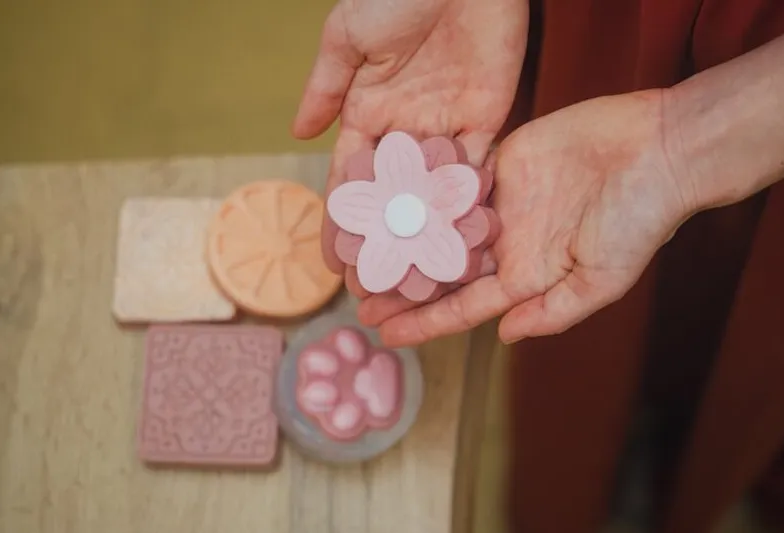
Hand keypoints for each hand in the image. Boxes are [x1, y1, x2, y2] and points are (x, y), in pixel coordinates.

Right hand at [292, 0, 528, 273]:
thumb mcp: (346, 36)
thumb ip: (326, 87)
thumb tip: (297, 132)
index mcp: (369, 111)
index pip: (351, 179)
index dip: (342, 221)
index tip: (333, 263)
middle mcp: (407, 128)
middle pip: (392, 198)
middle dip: (382, 242)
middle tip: (376, 290)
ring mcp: (447, 127)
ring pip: (431, 193)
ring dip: (424, 236)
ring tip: (416, 283)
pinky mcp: (486, 119)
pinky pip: (475, 170)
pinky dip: (466, 204)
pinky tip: (458, 244)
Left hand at [359, 90, 693, 345]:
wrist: (658, 149)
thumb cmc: (640, 219)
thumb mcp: (602, 279)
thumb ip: (554, 311)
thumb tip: (506, 337)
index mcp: (526, 275)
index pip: (463, 306)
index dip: (423, 321)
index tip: (384, 334)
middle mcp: (506, 241)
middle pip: (441, 269)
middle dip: (401, 283)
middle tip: (354, 292)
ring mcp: (500, 201)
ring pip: (438, 223)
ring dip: (402, 235)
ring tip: (359, 247)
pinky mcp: (499, 161)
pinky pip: (451, 178)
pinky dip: (420, 187)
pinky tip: (386, 193)